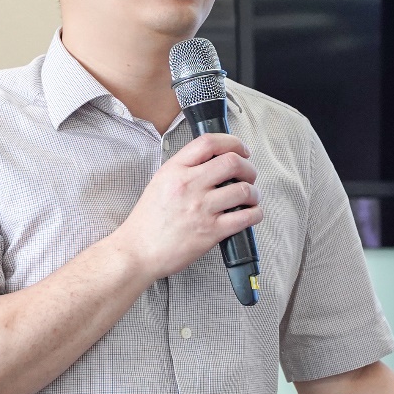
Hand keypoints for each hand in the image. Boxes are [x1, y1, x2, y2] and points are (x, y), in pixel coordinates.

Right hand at [112, 133, 262, 281]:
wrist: (138, 251)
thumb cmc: (147, 221)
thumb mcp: (160, 182)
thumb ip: (184, 169)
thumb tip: (213, 162)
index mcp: (175, 170)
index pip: (209, 142)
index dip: (232, 142)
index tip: (241, 150)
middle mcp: (189, 185)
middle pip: (232, 162)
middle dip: (248, 167)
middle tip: (249, 175)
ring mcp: (201, 208)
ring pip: (244, 190)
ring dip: (254, 192)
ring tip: (251, 197)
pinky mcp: (211, 231)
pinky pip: (245, 217)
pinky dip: (255, 213)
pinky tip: (251, 214)